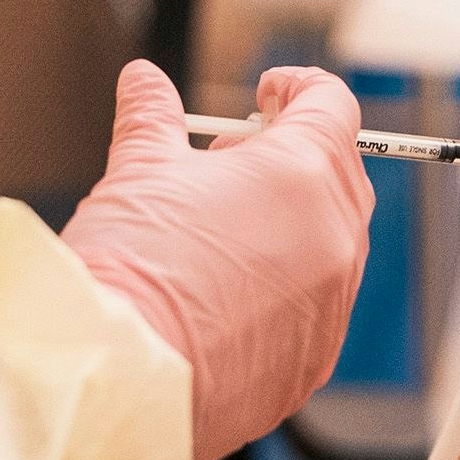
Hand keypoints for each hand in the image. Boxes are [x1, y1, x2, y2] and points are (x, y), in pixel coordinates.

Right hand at [63, 62, 373, 459]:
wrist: (119, 378)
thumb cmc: (130, 266)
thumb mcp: (137, 171)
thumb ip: (152, 117)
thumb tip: (144, 80)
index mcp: (302, 174)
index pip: (333, 105)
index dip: (298, 88)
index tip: (266, 94)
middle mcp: (334, 237)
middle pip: (340, 171)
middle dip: (292, 153)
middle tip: (230, 158)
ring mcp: (332, 305)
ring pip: (332, 242)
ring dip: (293, 221)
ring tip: (223, 226)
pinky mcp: (315, 360)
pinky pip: (318, 305)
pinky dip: (287, 286)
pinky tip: (229, 292)